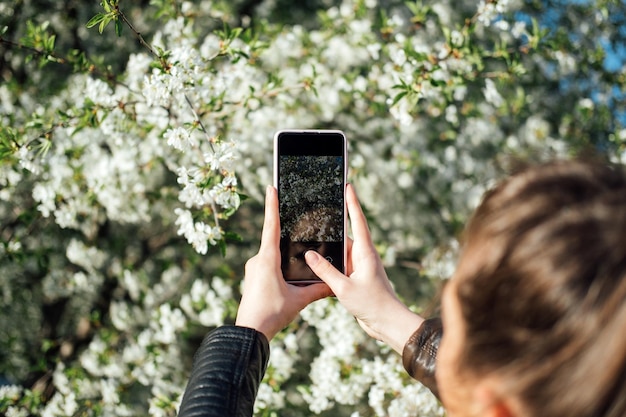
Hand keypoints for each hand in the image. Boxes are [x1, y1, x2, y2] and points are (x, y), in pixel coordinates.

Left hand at [235, 186, 331, 339]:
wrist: (249, 332)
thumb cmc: (272, 314)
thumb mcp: (299, 300)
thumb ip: (318, 290)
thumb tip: (336, 285)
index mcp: (267, 260)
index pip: (271, 227)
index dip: (272, 206)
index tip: (271, 188)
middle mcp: (257, 261)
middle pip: (274, 241)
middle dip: (286, 234)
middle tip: (296, 218)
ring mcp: (253, 269)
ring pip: (271, 255)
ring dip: (284, 255)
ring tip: (297, 255)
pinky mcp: (253, 278)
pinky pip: (267, 265)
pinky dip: (279, 266)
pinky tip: (288, 275)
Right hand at [304, 184, 423, 353]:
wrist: (388, 324)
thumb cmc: (372, 305)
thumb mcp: (344, 288)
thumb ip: (326, 271)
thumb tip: (309, 255)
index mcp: (365, 253)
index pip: (358, 221)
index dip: (352, 203)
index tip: (348, 186)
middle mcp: (364, 256)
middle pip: (348, 233)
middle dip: (337, 220)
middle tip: (324, 203)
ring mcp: (361, 267)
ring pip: (342, 251)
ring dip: (331, 245)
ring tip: (314, 233)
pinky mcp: (358, 277)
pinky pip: (341, 264)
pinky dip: (331, 261)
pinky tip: (318, 262)